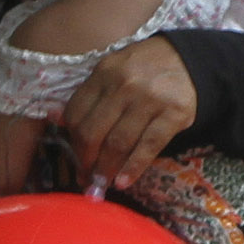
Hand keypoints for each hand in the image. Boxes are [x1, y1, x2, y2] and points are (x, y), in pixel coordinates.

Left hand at [53, 37, 194, 186]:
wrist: (189, 60)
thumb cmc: (144, 69)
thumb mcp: (112, 72)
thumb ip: (86, 96)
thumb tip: (54, 118)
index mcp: (104, 73)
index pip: (77, 113)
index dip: (72, 141)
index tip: (74, 157)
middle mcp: (124, 85)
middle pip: (93, 132)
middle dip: (85, 160)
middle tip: (85, 177)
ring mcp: (150, 99)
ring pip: (118, 143)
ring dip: (106, 169)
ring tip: (102, 183)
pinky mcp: (174, 114)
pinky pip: (148, 147)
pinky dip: (133, 168)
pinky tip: (124, 182)